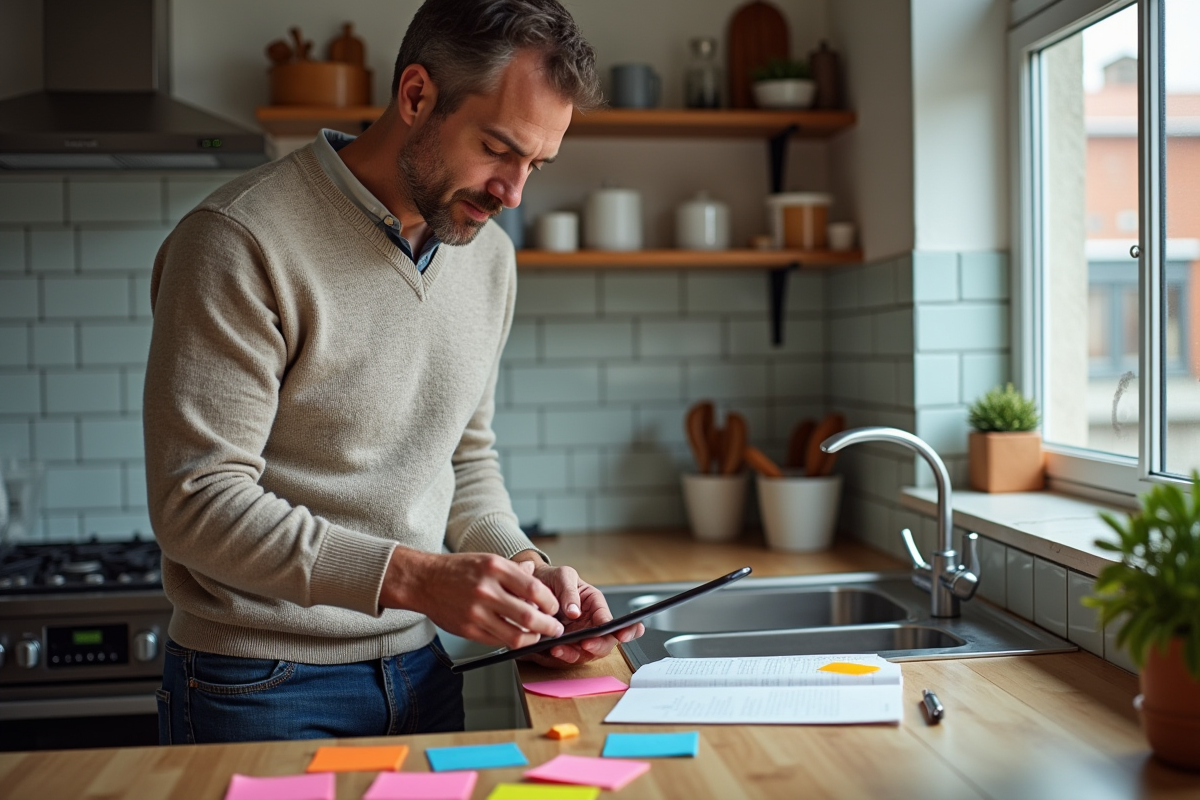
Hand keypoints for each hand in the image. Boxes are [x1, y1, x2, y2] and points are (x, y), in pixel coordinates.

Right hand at [380, 547, 563, 649]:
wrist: (424, 580)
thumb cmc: (458, 569)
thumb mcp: (488, 559)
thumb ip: (514, 570)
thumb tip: (536, 574)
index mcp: (495, 568)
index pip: (535, 589)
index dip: (550, 602)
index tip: (554, 608)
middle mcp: (486, 590)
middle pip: (529, 616)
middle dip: (548, 626)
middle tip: (555, 629)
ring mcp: (476, 612)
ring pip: (515, 636)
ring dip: (532, 639)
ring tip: (538, 636)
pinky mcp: (468, 630)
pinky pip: (498, 642)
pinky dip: (511, 642)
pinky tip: (517, 637)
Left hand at [514, 557, 644, 668]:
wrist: (531, 588)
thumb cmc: (553, 578)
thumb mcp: (563, 576)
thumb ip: (569, 592)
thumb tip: (575, 612)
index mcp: (595, 604)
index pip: (613, 620)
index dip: (623, 630)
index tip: (621, 635)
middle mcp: (590, 623)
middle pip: (605, 642)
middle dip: (598, 646)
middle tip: (586, 644)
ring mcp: (578, 636)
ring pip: (586, 653)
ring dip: (574, 654)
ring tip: (559, 648)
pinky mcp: (564, 645)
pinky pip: (567, 655)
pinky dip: (561, 656)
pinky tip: (552, 649)